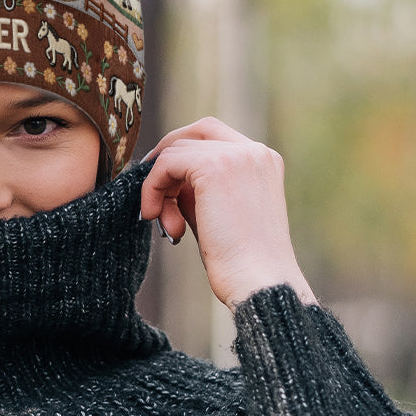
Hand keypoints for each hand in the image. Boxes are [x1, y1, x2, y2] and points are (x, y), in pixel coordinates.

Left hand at [140, 118, 315, 310]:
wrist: (258, 283)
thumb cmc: (240, 261)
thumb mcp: (217, 212)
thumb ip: (197, 188)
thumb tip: (165, 177)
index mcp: (263, 161)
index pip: (214, 136)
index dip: (182, 154)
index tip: (165, 185)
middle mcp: (254, 151)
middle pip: (195, 132)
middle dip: (167, 159)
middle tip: (153, 193)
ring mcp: (237, 156)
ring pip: (175, 151)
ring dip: (160, 186)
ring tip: (167, 225)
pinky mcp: (215, 167)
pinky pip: (166, 164)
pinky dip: (152, 188)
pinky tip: (154, 216)